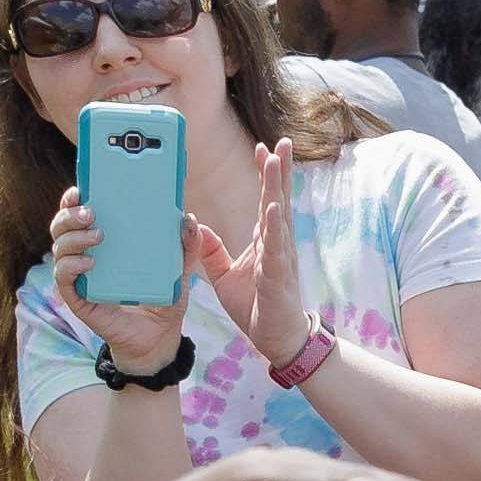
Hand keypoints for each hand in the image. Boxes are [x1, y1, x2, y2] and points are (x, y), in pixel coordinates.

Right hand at [46, 189, 190, 370]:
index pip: (78, 214)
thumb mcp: (178, 270)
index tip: (80, 188)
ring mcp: (79, 277)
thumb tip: (188, 218)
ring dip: (73, 238)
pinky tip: (88, 263)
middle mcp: (85, 255)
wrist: (158, 338)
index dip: (73, 199)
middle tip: (92, 213)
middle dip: (70, 214)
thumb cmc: (162, 300)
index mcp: (103, 242)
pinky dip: (71, 267)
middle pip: (61, 226)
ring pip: (59, 248)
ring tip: (98, 237)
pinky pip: (63, 278)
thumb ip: (186, 247)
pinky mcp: (79, 299)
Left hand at [190, 140, 305, 365]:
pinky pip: (275, 250)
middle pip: (278, 200)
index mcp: (266, 242)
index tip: (262, 148)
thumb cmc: (257, 306)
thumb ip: (213, 251)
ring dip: (277, 189)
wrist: (277, 339)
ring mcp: (279, 260)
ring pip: (279, 217)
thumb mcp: (225, 276)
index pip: (266, 201)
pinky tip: (271, 209)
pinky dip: (273, 228)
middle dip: (279, 171)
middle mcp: (277, 245)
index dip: (266, 175)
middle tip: (282, 141)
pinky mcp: (276, 279)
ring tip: (276, 162)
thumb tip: (197, 227)